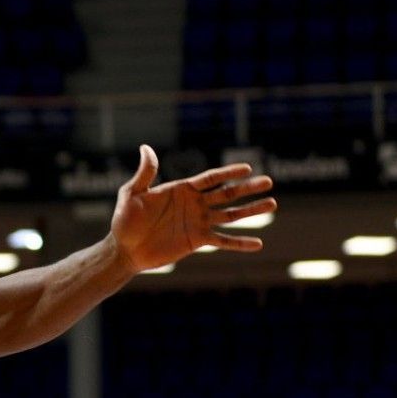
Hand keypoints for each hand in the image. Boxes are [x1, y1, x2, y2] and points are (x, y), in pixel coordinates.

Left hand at [110, 145, 276, 271]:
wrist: (124, 249)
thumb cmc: (125, 221)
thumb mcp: (131, 194)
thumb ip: (144, 173)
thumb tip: (146, 148)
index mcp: (182, 190)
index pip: (210, 178)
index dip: (228, 173)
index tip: (247, 168)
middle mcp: (195, 204)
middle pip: (227, 194)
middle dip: (248, 189)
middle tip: (269, 182)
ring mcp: (198, 222)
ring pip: (230, 215)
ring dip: (251, 211)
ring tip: (272, 204)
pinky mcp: (198, 241)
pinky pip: (223, 241)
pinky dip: (239, 243)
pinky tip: (258, 244)